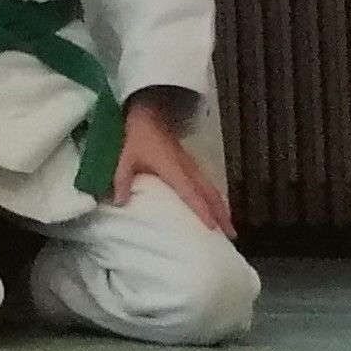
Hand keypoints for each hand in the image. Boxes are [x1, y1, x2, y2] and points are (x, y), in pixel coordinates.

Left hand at [112, 92, 231, 234]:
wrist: (149, 115)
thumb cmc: (137, 137)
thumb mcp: (125, 157)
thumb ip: (121, 180)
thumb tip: (119, 203)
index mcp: (174, 169)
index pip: (191, 193)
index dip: (202, 210)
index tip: (213, 228)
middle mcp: (188, 169)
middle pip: (210, 194)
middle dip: (221, 214)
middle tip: (231, 235)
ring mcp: (192, 166)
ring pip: (212, 189)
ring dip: (222, 207)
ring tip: (229, 227)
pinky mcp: (191, 165)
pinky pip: (208, 184)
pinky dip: (216, 198)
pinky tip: (217, 208)